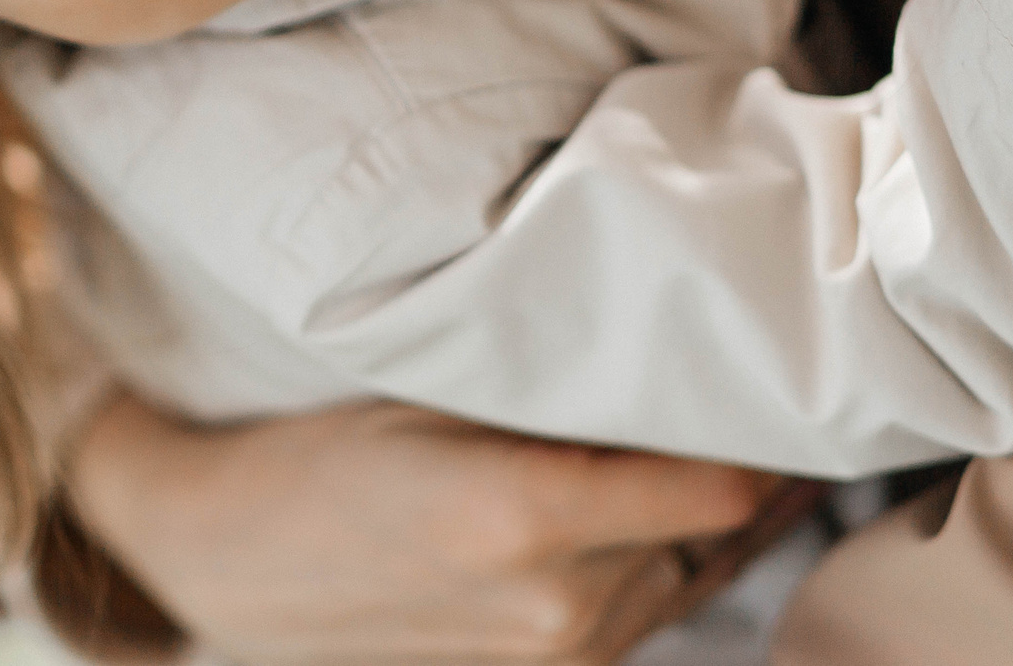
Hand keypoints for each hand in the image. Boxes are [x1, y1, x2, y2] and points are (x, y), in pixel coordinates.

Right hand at [63, 393, 808, 665]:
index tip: (784, 375)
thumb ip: (563, 403)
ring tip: (717, 433)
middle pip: (715, 528)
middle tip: (759, 382)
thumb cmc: (321, 453)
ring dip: (705, 514)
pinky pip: (646, 610)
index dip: (766, 431)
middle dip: (737, 461)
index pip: (722, 488)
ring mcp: (553, 657)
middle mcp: (558, 608)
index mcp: (527, 520)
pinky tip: (664, 502)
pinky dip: (664, 557)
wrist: (228, 558)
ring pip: (688, 573)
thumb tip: (684, 381)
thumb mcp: (438, 395)